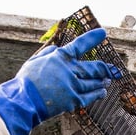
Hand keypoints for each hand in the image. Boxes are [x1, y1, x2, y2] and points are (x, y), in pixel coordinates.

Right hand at [0, 29, 116, 134]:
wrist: (23, 101)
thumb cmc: (26, 82)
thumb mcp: (34, 62)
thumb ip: (48, 53)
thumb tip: (57, 49)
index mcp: (59, 57)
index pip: (80, 44)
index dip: (92, 38)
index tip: (103, 33)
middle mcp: (69, 70)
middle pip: (94, 67)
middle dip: (105, 68)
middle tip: (112, 69)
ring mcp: (73, 85)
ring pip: (94, 83)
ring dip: (102, 81)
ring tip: (106, 80)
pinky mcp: (73, 100)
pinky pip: (90, 96)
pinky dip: (98, 94)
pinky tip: (102, 92)